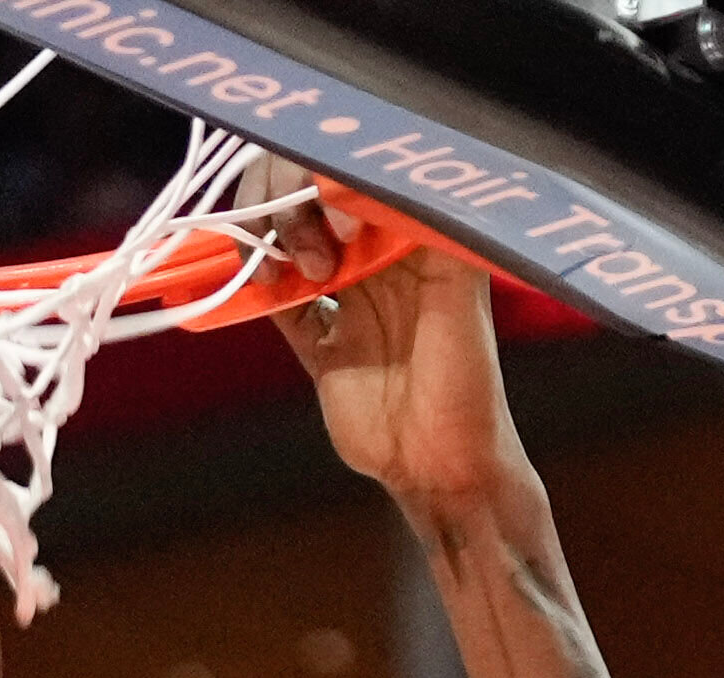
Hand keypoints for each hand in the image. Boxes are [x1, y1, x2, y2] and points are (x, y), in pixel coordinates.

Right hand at [241, 162, 523, 525]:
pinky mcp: (317, 341)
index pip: (351, 167)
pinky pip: (276, 300)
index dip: (329, 172)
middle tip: (319, 255)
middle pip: (303, 189)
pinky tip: (266, 288)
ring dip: (269, 240)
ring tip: (300, 277)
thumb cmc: (467, 377)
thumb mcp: (459, 285)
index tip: (343, 216)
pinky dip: (256, 287)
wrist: (442, 463)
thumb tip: (371, 176)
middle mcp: (373, 251)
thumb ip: (422, 224)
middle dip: (289, 201)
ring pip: (281, 235)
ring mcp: (342, 294)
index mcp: (409, 227)